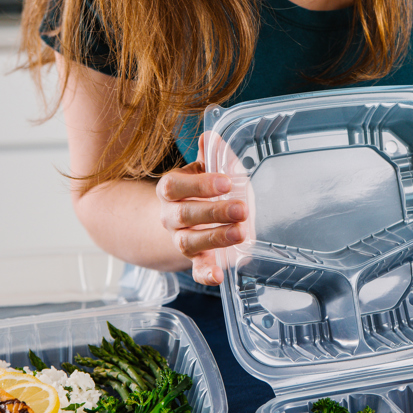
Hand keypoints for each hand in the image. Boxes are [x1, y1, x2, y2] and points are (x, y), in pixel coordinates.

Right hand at [156, 135, 247, 285]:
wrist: (177, 220)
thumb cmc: (197, 189)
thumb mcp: (202, 169)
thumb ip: (209, 155)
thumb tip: (210, 136)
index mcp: (170, 190)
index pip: (175, 187)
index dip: (199, 185)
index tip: (226, 182)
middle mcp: (170, 216)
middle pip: (185, 215)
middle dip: (214, 212)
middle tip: (241, 208)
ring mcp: (180, 239)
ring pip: (190, 242)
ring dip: (216, 238)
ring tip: (240, 233)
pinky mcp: (194, 258)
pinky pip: (196, 269)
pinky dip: (206, 274)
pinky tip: (218, 276)